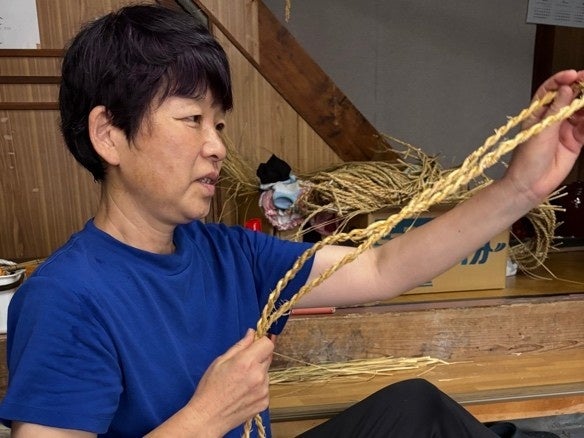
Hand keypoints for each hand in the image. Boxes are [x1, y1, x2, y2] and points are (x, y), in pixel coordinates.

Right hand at [187, 329, 273, 435]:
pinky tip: (243, 392)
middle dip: (258, 357)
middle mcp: (259, 375)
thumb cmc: (210, 388)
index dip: (261, 342)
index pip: (268, 344)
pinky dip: (257, 388)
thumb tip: (251, 333)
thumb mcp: (220, 361)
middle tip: (243, 365)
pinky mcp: (264, 402)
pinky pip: (265, 388)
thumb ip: (239, 346)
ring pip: (266, 373)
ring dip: (258, 373)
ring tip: (240, 382)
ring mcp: (263, 390)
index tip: (255, 345)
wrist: (208, 417)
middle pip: (268, 357)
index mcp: (247, 362)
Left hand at [504, 69, 583, 204]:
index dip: (561, 79)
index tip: (573, 74)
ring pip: (581, 110)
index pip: (550, 90)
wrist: (530, 185)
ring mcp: (565, 129)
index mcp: (538, 113)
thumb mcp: (541, 131)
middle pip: (569, 97)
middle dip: (581, 88)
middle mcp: (552, 118)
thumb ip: (556, 110)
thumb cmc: (527, 159)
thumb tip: (566, 88)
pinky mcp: (576, 141)